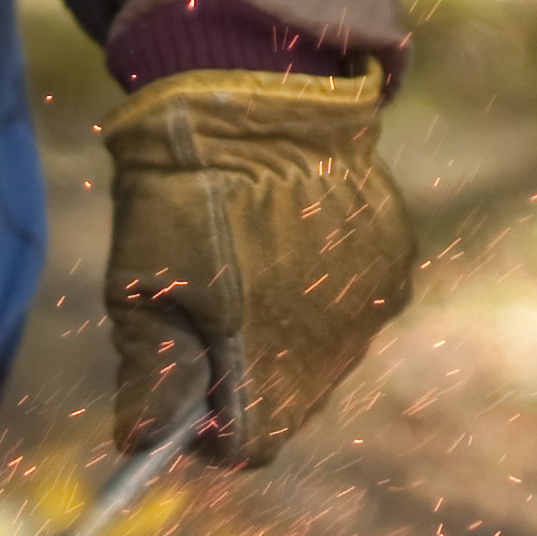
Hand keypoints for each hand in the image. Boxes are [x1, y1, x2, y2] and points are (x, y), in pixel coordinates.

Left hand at [100, 63, 416, 465]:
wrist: (253, 90)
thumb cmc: (180, 192)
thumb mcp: (142, 288)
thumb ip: (149, 377)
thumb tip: (140, 445)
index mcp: (271, 362)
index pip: (250, 445)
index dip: (211, 430)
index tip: (187, 401)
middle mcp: (336, 345)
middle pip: (289, 403)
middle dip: (247, 378)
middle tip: (208, 318)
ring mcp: (374, 301)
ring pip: (325, 354)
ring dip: (288, 333)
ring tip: (248, 264)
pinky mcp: (397, 257)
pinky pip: (356, 303)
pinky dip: (323, 289)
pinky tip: (289, 239)